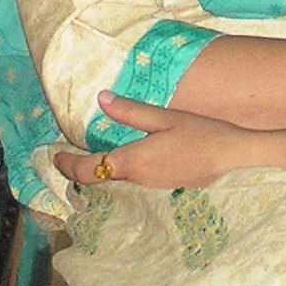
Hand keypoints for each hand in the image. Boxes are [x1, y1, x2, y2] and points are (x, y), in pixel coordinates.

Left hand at [52, 91, 261, 190]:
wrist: (232, 155)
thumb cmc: (200, 133)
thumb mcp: (164, 117)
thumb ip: (131, 111)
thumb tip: (101, 99)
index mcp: (133, 162)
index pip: (89, 169)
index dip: (67, 165)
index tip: (53, 158)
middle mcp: (138, 179)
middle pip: (101, 177)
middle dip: (82, 168)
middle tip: (67, 155)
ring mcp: (152, 186)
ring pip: (118, 180)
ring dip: (103, 169)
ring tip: (91, 154)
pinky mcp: (165, 186)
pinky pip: (135, 180)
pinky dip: (122, 171)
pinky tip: (128, 157)